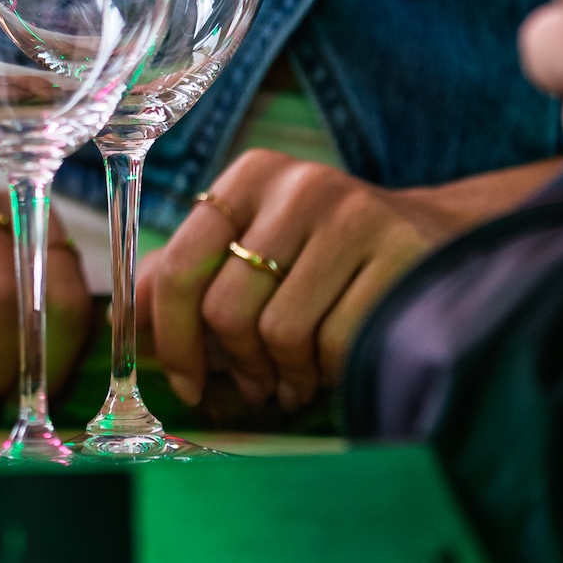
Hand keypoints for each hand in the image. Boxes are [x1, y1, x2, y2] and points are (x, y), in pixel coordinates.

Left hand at [139, 148, 436, 413]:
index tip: (186, 383)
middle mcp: (300, 185)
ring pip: (280, 332)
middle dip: (238, 365)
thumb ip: (186, 276)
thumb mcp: (254, 246)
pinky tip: (334, 364)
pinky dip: (329, 371)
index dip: (172, 340)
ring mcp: (354, 214)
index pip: (179, 268)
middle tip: (255, 385)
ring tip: (298, 374)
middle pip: (227, 308)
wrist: (436, 241)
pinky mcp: (399, 254)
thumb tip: (126, 319)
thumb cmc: (324, 259)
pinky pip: (336, 344)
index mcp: (251, 177)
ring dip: (285, 373)